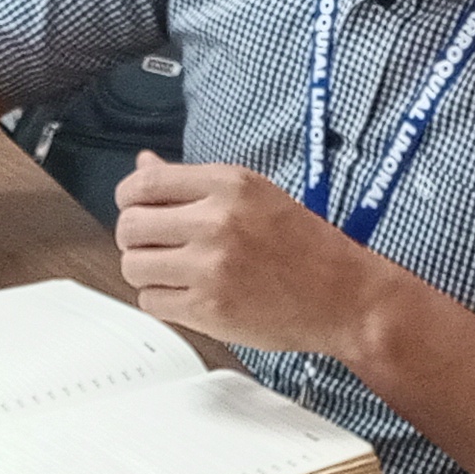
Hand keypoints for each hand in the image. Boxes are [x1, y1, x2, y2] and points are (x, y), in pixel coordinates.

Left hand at [113, 152, 405, 354]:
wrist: (345, 297)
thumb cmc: (305, 246)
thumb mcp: (254, 196)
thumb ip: (194, 184)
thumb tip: (143, 164)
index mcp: (229, 185)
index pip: (145, 183)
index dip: (129, 199)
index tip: (135, 209)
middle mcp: (217, 221)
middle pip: (130, 226)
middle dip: (134, 238)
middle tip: (154, 247)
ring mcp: (211, 267)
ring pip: (133, 266)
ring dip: (146, 272)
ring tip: (174, 274)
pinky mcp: (209, 309)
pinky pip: (151, 302)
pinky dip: (162, 301)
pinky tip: (188, 296)